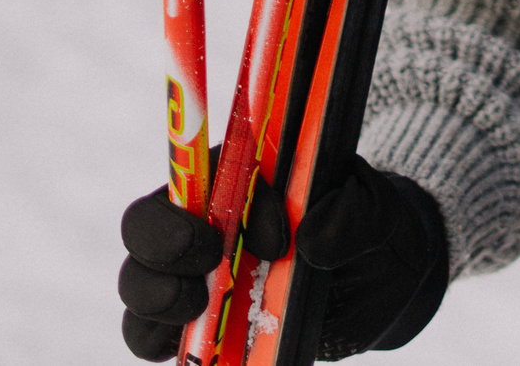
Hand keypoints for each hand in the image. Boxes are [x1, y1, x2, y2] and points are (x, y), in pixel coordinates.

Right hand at [115, 155, 447, 360]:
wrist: (380, 278)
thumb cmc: (369, 227)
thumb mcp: (378, 211)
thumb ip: (353, 214)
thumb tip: (311, 239)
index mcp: (239, 173)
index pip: (196, 172)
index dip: (216, 198)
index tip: (273, 233)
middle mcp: (203, 219)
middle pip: (144, 225)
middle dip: (165, 245)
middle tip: (212, 264)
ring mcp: (193, 273)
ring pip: (138, 283)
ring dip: (158, 298)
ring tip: (201, 309)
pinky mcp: (194, 324)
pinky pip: (150, 335)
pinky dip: (162, 342)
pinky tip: (199, 349)